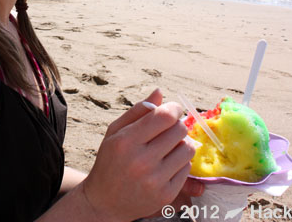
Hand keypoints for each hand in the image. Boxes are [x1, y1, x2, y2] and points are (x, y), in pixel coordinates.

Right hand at [81, 89, 196, 220]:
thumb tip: (160, 91)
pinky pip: (187, 169)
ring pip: (188, 149)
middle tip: (169, 129)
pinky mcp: (165, 195)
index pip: (164, 116)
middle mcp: (141, 160)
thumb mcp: (115, 132)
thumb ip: (138, 111)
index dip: (174, 108)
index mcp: (126, 141)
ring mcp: (154, 180)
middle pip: (179, 130)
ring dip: (182, 143)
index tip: (172, 110)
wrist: (104, 201)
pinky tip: (167, 163)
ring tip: (169, 146)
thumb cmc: (110, 160)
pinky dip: (180, 162)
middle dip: (177, 125)